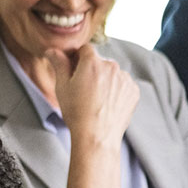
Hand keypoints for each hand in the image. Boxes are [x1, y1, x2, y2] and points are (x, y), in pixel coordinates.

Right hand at [46, 44, 138, 187]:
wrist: (97, 137)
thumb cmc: (77, 113)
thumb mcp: (62, 87)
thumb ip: (59, 64)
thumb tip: (53, 50)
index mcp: (93, 62)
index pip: (85, 49)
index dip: (78, 59)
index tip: (74, 71)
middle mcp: (112, 67)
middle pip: (100, 62)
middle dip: (92, 70)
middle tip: (84, 90)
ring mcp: (125, 79)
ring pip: (113, 73)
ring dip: (106, 80)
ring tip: (97, 100)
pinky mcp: (134, 92)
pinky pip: (123, 84)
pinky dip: (117, 90)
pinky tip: (108, 104)